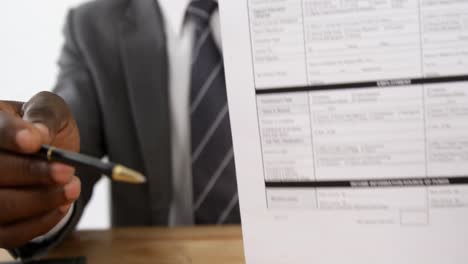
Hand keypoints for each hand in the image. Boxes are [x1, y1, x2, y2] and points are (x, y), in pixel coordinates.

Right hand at [0, 91, 80, 248]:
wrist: (49, 154)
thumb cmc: (44, 127)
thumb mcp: (51, 111)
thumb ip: (45, 115)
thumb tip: (38, 134)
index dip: (11, 136)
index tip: (34, 142)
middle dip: (31, 173)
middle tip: (67, 171)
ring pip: (1, 205)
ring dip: (39, 200)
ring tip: (73, 188)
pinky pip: (10, 233)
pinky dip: (40, 222)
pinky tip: (62, 207)